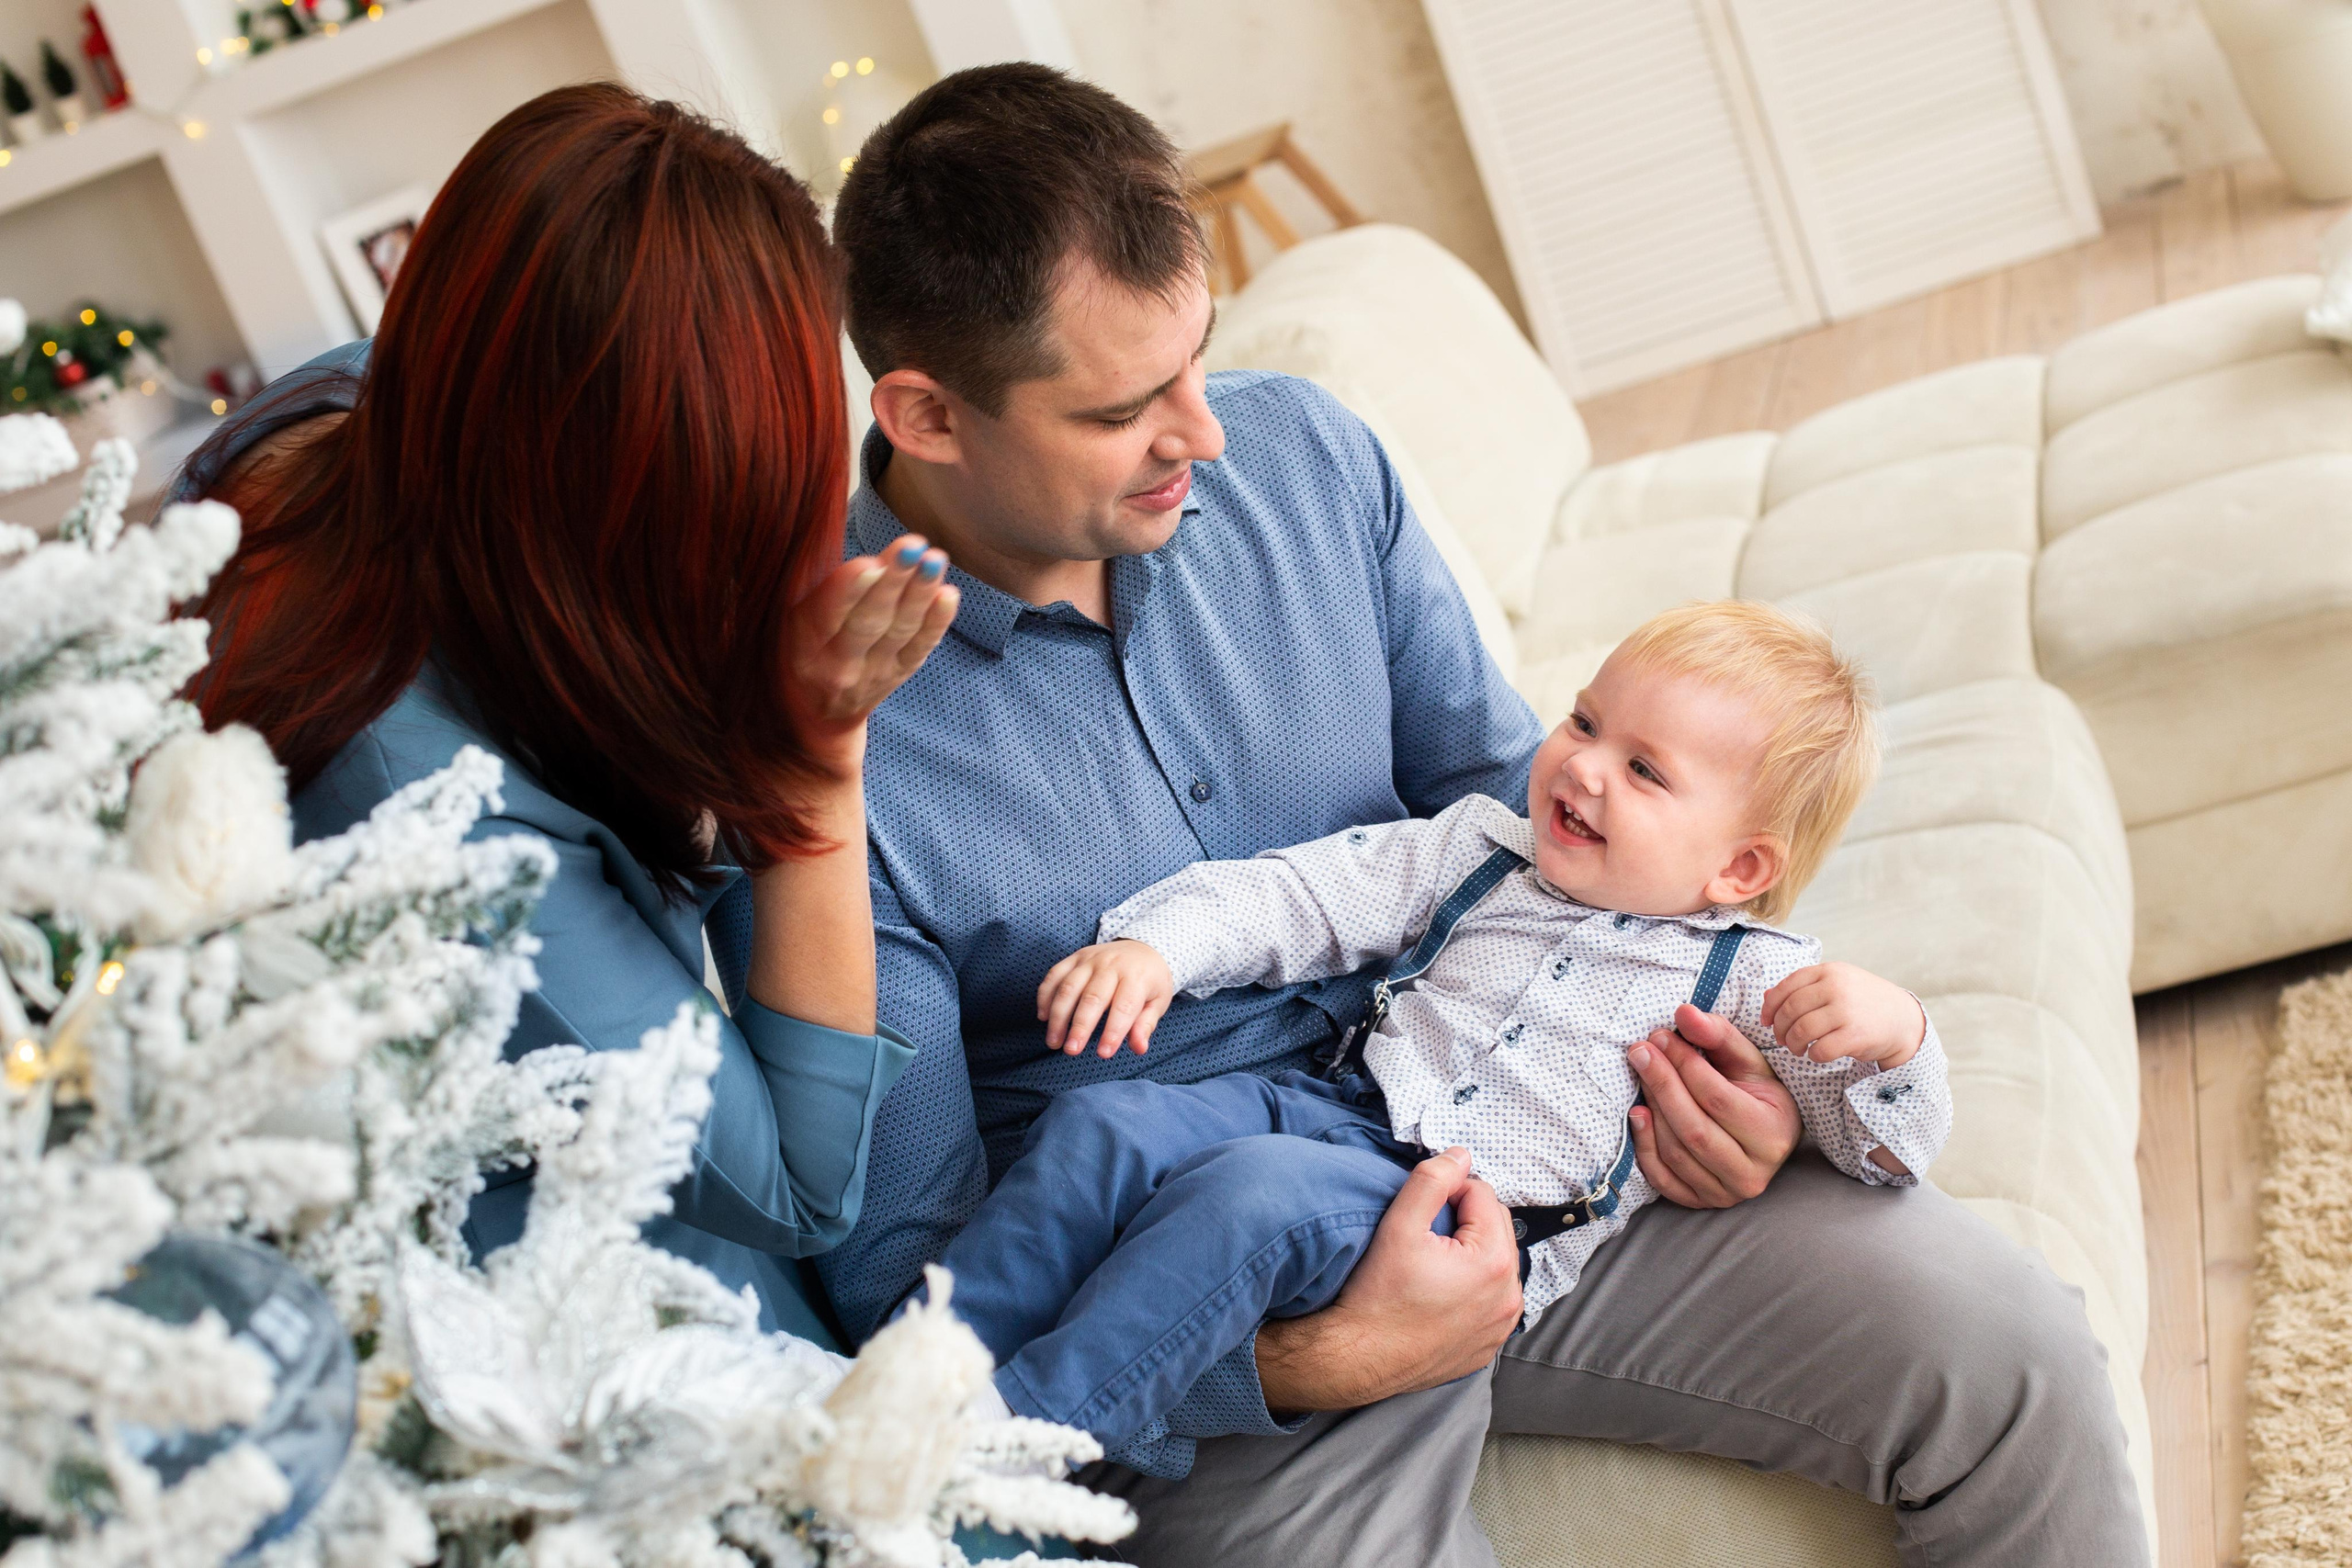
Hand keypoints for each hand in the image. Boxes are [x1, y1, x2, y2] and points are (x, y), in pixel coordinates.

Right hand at [785, 536, 958, 774]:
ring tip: (934, 560)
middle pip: (870, 622)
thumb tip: (844, 538)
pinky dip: (937, 622)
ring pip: (900, 632)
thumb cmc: (798, 649)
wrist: (814, 714)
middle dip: (893, 582)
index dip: (849, 591)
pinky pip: (920, 649)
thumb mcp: (787, 622)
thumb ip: (813, 588)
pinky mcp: (899, 675)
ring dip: (920, 593)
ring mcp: (874, 673)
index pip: (827, 617)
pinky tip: (947, 594)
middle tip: (912, 546)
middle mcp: (839, 665)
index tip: (869, 564)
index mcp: (805, 646)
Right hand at [1036, 940, 1174, 1056]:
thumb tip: (1139, 1048)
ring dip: (1058, 1016)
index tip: (1104, 1054)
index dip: (1113, 1032)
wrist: (1142, 947)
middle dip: (1080, 1026)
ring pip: (1068, 987)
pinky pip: (1055, 975)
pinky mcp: (1075, 957)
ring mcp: (1090, 959)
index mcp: (1137, 977)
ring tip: (1054, 1041)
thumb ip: (1146, 1025)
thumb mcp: (1158, 1001)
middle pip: (1092, 997)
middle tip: (1071, 1051)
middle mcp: (1111, 965)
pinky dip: (1045, 996)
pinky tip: (1043, 1017)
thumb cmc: (1150, 980)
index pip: (1124, 1007)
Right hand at [1255, 1148, 1521, 1411]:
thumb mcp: (1400, 1226)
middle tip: (1424, 1236)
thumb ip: (1433, 1180)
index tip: (1420, 1213)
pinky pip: (1489, 1301)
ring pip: (1494, 1265)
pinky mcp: (1487, 1345)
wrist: (1359, 1358)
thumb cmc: (1377, 1295)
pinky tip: (1439, 1293)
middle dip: (1464, 1222)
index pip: (1483, 1195)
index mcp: (1494, 1261)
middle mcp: (1509, 1296)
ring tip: (1431, 1263)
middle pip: (1495, 1229)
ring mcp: (1500, 1325)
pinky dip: (1471, 1290)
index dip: (1449, 1193)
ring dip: (1471, 1254)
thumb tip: (1460, 1155)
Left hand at [1626, 1004, 1799, 1207]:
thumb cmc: (1757, 1093)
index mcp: (1773, 1134)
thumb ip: (1718, 1035)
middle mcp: (1754, 1172)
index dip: (1683, 1064)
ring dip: (1652, 1111)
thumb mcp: (1747, 1061)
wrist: (1765, 1136)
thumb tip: (1684, 1012)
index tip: (1659, 1037)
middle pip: (1693, 1128)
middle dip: (1661, 1084)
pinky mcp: (1702, 1202)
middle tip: (1640, 1051)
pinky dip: (1645, 1148)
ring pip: (1677, 1153)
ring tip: (1640, 1075)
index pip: (1716, 1097)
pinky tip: (1638, 1115)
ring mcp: (1727, 1193)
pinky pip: (1665, 1179)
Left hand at [1761, 961, 1926, 1068]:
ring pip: (1802, 1031)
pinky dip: (1813, 1055)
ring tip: (1797, 1049)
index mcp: (1829, 971)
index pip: (1786, 987)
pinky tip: (1817, 1054)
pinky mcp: (1856, 1035)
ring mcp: (1846, 1011)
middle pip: (1790, 1010)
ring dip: (1794, 1044)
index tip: (1765, 1021)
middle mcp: (1836, 987)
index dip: (1770, 1007)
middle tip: (1782, 1039)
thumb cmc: (1862, 1002)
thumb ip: (1803, 989)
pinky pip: (1820, 1050)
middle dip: (1780, 1029)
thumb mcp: (1835, 985)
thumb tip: (1766, 998)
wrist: (1902, 1019)